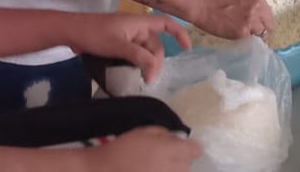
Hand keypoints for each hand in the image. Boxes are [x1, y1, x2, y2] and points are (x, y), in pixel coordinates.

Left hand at [66, 14, 190, 82]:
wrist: (70, 32)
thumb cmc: (94, 34)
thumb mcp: (118, 45)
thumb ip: (138, 56)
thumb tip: (154, 69)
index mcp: (138, 23)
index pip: (166, 23)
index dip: (179, 33)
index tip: (186, 49)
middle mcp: (135, 29)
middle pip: (155, 45)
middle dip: (155, 62)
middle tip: (147, 80)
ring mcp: (126, 37)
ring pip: (144, 52)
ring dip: (145, 65)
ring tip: (140, 80)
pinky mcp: (117, 45)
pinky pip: (133, 55)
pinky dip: (136, 64)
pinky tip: (132, 75)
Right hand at [86, 127, 200, 171]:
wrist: (105, 171)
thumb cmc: (122, 149)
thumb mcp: (142, 131)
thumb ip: (163, 133)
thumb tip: (175, 138)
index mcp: (170, 150)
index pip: (194, 150)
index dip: (191, 147)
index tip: (184, 146)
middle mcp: (173, 168)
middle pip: (188, 164)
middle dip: (181, 159)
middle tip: (165, 156)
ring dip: (173, 170)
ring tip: (156, 166)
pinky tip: (150, 170)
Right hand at [188, 0, 272, 38]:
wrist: (197, 1)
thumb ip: (247, 3)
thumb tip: (251, 15)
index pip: (267, 12)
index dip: (262, 20)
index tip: (256, 24)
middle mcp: (257, 6)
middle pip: (268, 25)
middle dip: (261, 30)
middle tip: (252, 34)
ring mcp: (251, 20)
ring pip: (261, 35)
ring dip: (253, 36)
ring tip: (242, 36)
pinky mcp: (242, 32)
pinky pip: (249, 41)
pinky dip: (244, 41)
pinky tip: (235, 37)